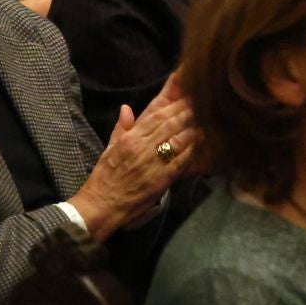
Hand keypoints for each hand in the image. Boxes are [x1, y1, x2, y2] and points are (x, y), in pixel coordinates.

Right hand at [69, 73, 197, 236]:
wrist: (101, 205)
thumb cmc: (105, 177)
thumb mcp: (109, 149)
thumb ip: (121, 127)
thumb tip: (126, 107)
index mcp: (130, 139)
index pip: (156, 117)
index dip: (174, 106)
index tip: (187, 99)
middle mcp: (142, 147)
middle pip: (171, 125)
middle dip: (187, 114)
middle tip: (202, 106)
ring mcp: (153, 163)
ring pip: (178, 140)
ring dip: (193, 130)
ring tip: (205, 122)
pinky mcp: (161, 178)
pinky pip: (181, 160)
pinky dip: (191, 151)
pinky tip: (200, 144)